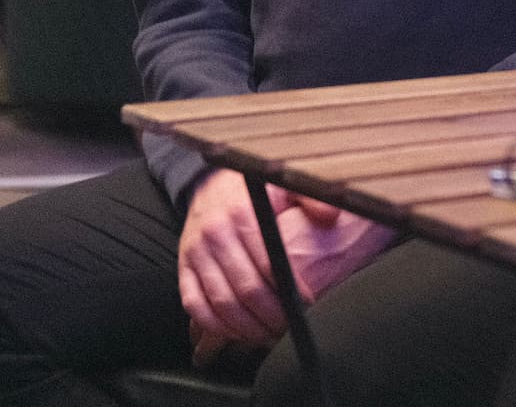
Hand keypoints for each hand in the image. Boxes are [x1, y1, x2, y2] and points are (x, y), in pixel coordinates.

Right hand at [178, 169, 396, 367]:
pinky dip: (215, 325)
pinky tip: (236, 331)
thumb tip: (332, 216)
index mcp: (242, 213)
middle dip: (271, 315)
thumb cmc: (255, 189)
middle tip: (289, 327)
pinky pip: (195, 306)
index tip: (306, 302)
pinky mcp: (184, 267)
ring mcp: (196, 253)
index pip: (269, 263)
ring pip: (221, 303)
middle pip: (246, 289)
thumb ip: (311, 198)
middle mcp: (216, 233)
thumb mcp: (286, 184)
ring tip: (268, 334)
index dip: (290, 289)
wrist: (213, 182)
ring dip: (246, 328)